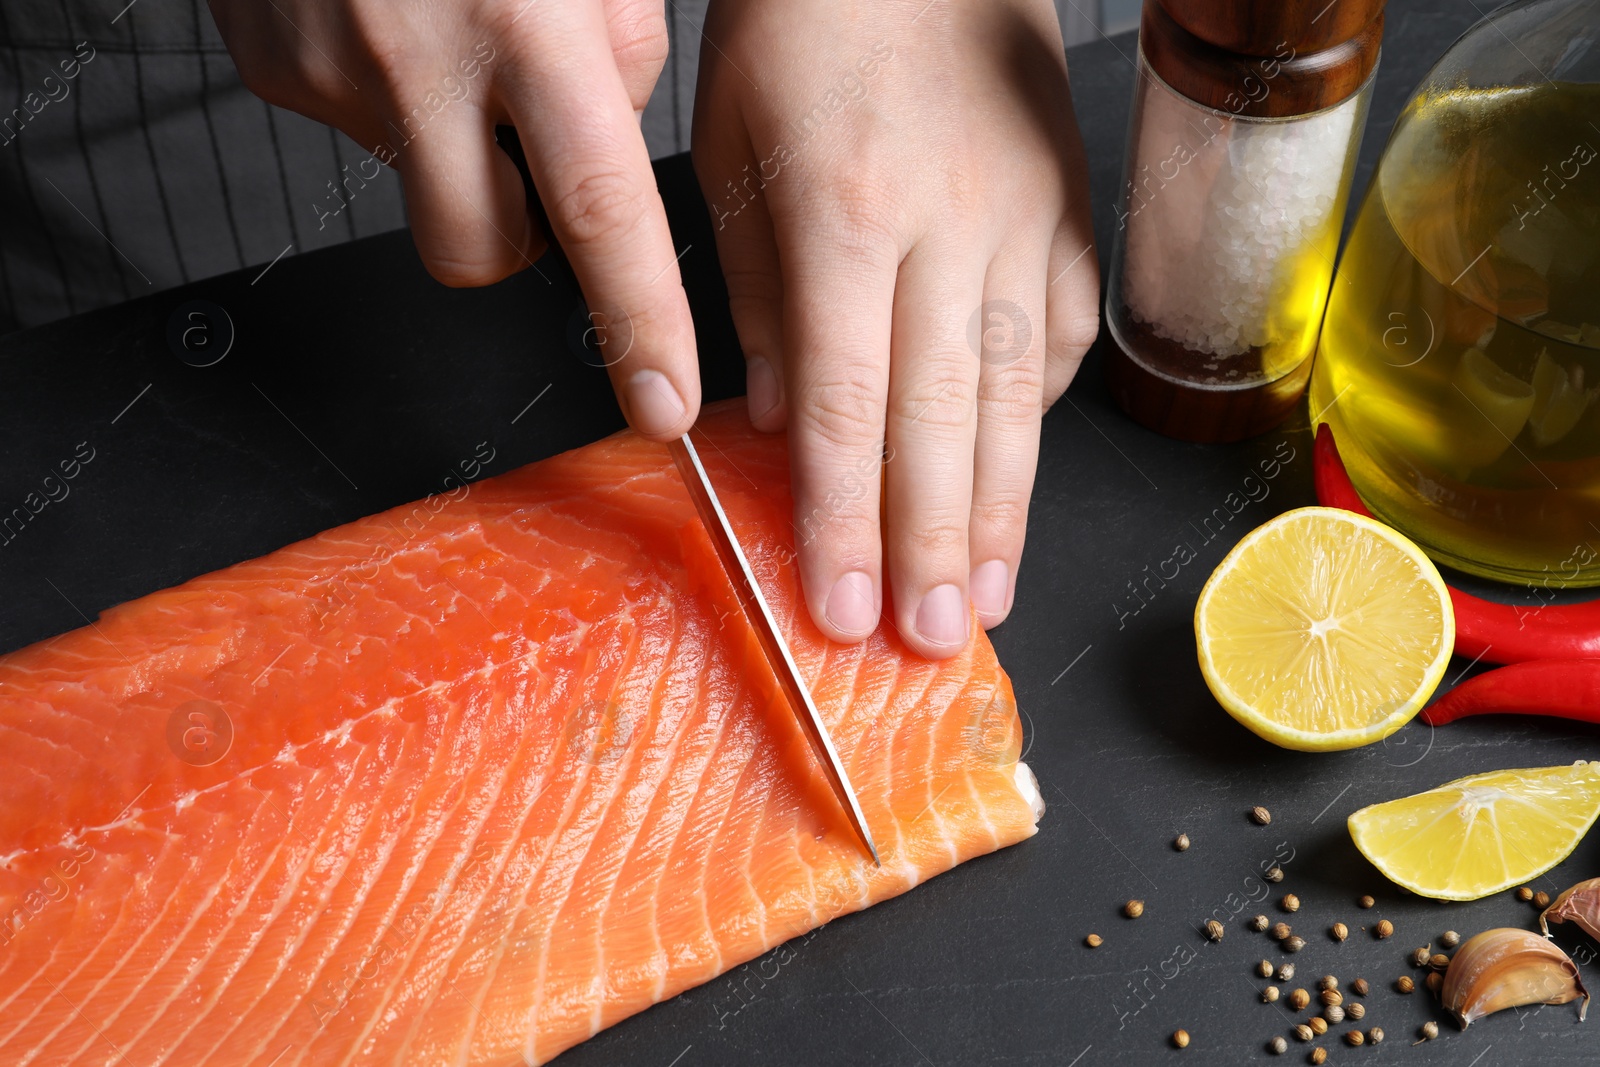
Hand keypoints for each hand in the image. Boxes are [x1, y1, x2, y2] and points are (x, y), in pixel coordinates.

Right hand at [209, 0, 700, 439]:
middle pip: (484, 251)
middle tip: (528, 154)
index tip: (665, 404)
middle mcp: (419, 61)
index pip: (601, 210)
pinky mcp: (274, 73)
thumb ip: (618, 52)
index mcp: (525, 23)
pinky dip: (393, 99)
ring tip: (455, 55)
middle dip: (523, 240)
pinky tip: (393, 25)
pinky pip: (357, 133)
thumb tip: (610, 143)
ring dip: (457, 157)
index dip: (640, 321)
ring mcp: (331, 74)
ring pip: (420, 190)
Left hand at [692, 0, 1098, 657]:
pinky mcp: (1070, 213)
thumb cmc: (802, 31)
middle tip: (928, 642)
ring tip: (986, 601)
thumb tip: (771, 419)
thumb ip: (754, 294)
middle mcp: (948, 228)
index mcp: (845, 212)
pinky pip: (1059, 335)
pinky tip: (1016, 482)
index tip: (843, 609)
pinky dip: (1035, 415)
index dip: (844, 519)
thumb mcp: (732, 151)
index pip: (842, 403)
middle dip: (932, 546)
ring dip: (1000, 510)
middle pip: (941, 420)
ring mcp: (1024, 221)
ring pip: (1013, 394)